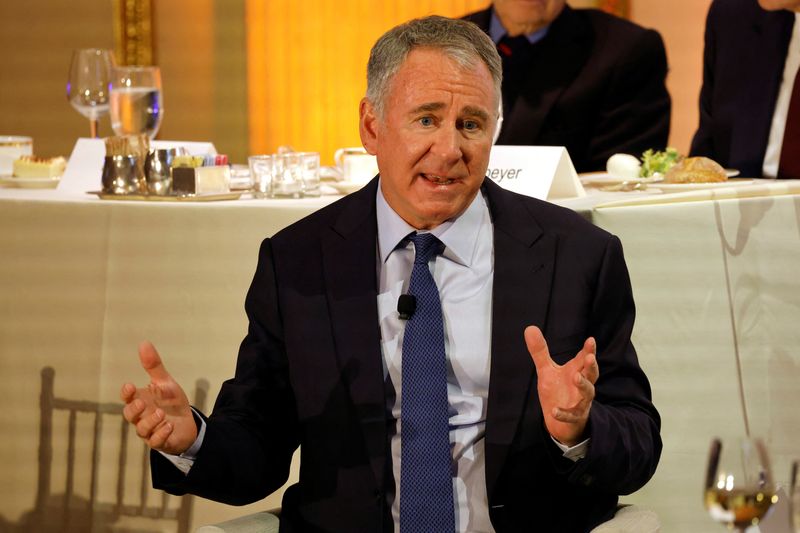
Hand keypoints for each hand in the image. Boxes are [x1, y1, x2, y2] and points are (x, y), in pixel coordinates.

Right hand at [120, 341, 196, 454]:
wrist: (187, 423)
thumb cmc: (171, 402)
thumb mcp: (165, 383)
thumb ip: (154, 366)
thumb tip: (144, 343)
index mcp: (141, 401)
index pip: (127, 398)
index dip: (126, 394)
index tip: (130, 386)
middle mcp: (142, 417)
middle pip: (129, 415)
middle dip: (134, 410)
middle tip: (142, 403)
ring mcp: (150, 431)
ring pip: (142, 430)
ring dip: (150, 422)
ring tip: (161, 414)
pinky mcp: (161, 442)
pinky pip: (155, 442)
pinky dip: (161, 435)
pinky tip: (168, 426)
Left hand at [525, 326, 598, 446]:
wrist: (559, 422)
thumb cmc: (557, 391)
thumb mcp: (546, 370)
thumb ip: (540, 351)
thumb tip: (529, 327)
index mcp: (576, 371)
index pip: (585, 358)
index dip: (589, 350)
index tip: (590, 340)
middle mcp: (582, 385)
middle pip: (592, 374)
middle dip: (592, 366)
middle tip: (590, 357)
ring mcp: (580, 402)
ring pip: (588, 393)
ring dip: (583, 385)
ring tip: (576, 377)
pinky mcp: (575, 417)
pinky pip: (572, 416)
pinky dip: (564, 413)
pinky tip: (555, 411)